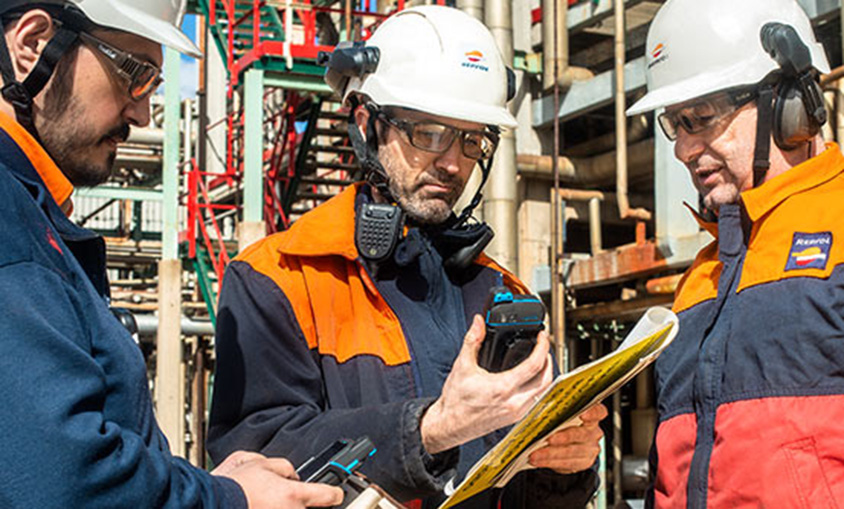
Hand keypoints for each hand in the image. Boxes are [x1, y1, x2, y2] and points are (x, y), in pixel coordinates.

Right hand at [212, 450, 343, 507]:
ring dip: (289, 507)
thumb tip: (292, 475)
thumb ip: (284, 468)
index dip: (334, 492)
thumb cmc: (233, 487)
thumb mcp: (261, 463)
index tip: (335, 493)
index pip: (330, 496)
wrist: (212, 503)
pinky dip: (277, 508)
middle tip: (285, 496)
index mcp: (293, 495)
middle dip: (304, 502)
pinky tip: (263, 503)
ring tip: (269, 500)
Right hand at [421, 315, 553, 453]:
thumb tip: (479, 323)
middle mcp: (514, 403)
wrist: (450, 425)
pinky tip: (531, 379)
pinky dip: (539, 387)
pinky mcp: (515, 418)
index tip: (542, 337)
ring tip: (540, 361)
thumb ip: (472, 340)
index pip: (534, 365)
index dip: (542, 347)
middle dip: (549, 361)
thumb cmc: (455, 401)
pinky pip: (536, 401)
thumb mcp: (462, 366)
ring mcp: (516, 413)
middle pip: (546, 380)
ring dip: (546, 375)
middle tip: (544, 348)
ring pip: (543, 392)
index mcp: (502, 388)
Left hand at [528, 403, 607, 473]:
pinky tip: (536, 460)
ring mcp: (590, 448)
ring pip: (572, 452)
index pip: (598, 411)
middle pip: (583, 434)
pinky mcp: (582, 462)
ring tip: (535, 454)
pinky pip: (566, 464)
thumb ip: (552, 400)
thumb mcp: (555, 407)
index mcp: (590, 413)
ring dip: (551, 453)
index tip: (582, 414)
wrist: (561, 442)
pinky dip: (549, 462)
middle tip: (548, 438)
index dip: (592, 413)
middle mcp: (593, 431)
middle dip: (564, 436)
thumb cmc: (557, 419)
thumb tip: (538, 389)